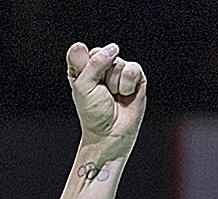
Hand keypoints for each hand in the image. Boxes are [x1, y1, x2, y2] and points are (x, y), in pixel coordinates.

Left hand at [66, 42, 146, 159]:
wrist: (110, 131)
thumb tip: (114, 47)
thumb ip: (93, 64)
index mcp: (82, 68)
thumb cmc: (93, 112)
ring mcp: (119, 69)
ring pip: (118, 63)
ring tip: (113, 95)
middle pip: (101, 53)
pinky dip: (128, 85)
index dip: (84, 67)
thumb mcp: (83, 87)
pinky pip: (133, 69)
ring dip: (114, 83)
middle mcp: (101, 66)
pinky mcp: (136, 76)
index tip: (84, 84)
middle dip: (100, 75)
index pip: (81, 51)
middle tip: (100, 92)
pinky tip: (126, 94)